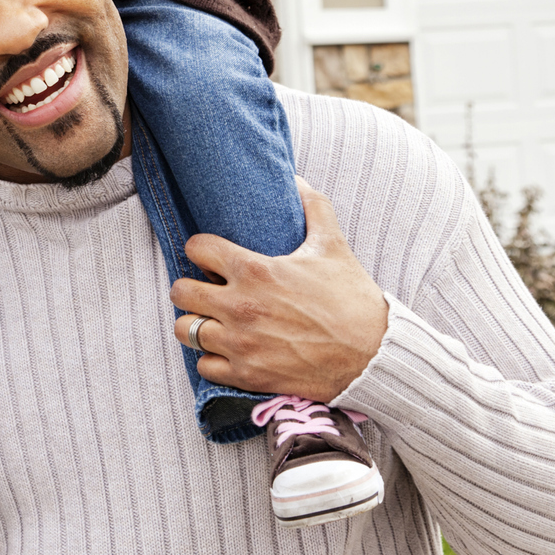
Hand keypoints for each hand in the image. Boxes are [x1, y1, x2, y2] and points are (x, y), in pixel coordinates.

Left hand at [170, 179, 388, 401]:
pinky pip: (204, 366)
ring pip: (185, 330)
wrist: (375, 355)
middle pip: (179, 291)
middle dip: (190, 287)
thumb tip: (298, 179)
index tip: (212, 256)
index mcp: (254, 270)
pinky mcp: (248, 375)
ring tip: (213, 320)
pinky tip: (228, 349)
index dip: (202, 249)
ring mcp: (241, 343)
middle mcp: (240, 306)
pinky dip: (212, 358)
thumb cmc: (353, 299)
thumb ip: (313, 207)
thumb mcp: (333, 246)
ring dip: (196, 323)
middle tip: (207, 289)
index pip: (196, 248)